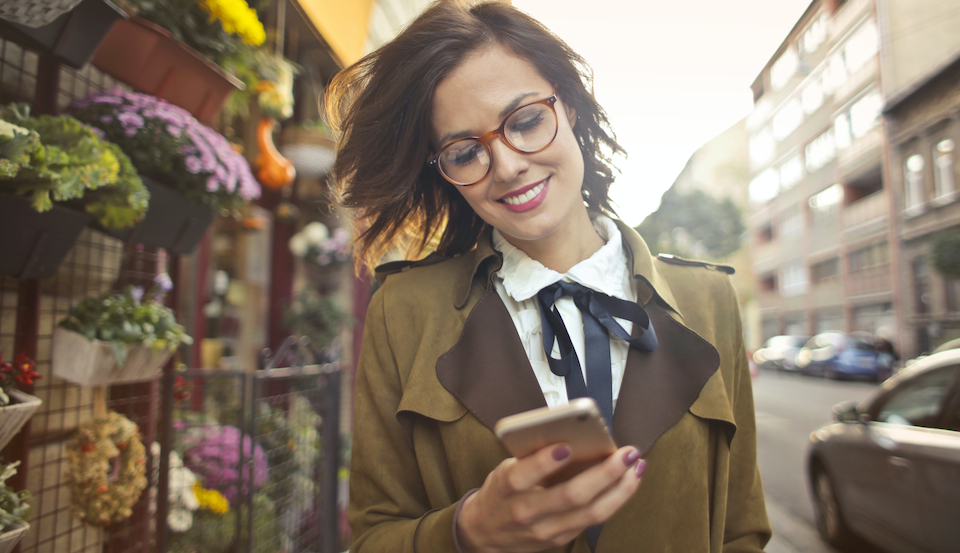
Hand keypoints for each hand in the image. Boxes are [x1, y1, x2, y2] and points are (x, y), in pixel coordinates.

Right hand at [457, 444, 645, 552]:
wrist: (485, 534)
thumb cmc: (501, 492)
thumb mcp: (504, 469)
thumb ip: (531, 457)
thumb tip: (572, 435)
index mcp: (507, 487)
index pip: (524, 475)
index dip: (545, 461)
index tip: (566, 445)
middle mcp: (526, 512)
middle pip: (571, 496)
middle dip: (604, 474)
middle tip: (626, 453)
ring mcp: (546, 530)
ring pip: (591, 513)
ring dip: (620, 489)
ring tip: (636, 466)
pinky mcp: (560, 539)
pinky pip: (594, 520)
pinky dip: (615, 499)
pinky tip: (627, 482)